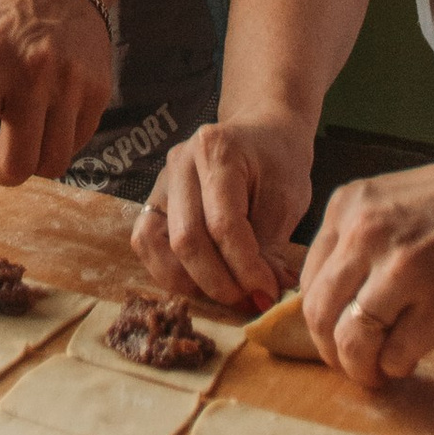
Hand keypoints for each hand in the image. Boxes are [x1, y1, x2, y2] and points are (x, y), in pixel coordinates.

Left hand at [0, 0, 115, 231]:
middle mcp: (30, 70)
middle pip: (18, 163)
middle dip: (3, 171)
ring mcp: (70, 80)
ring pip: (52, 163)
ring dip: (34, 160)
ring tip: (26, 126)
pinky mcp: (98, 88)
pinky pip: (78, 144)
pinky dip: (59, 141)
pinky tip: (51, 109)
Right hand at [135, 121, 312, 310]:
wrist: (262, 133)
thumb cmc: (278, 164)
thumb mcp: (287, 199)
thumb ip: (269, 247)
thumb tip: (262, 296)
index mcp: (217, 150)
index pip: (223, 224)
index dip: (245, 268)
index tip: (268, 293)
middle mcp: (180, 162)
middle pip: (186, 238)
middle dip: (220, 282)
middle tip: (250, 300)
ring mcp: (160, 180)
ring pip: (155, 244)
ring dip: (190, 282)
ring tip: (227, 294)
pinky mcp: (153, 199)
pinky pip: (146, 242)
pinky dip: (169, 271)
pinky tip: (202, 281)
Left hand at [296, 114, 433, 389]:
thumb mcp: (392, 202)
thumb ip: (360, 242)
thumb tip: (335, 304)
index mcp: (349, 207)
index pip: (308, 282)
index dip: (319, 321)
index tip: (335, 337)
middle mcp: (366, 235)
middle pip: (319, 316)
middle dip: (331, 353)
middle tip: (350, 365)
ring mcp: (404, 270)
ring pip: (352, 342)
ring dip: (360, 369)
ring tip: (377, 371)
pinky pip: (397, 355)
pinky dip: (397, 367)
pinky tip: (410, 360)